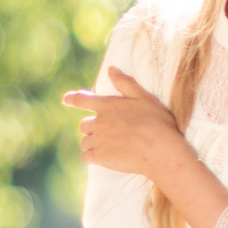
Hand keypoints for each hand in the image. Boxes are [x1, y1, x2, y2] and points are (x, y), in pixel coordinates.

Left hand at [64, 68, 189, 180]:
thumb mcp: (145, 98)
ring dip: (92, 143)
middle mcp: (100, 122)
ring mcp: (99, 141)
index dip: (73, 99)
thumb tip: (110, 69)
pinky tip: (103, 158)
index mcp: (108, 106)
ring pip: (84, 142)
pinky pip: (86, 157)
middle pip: (84, 125)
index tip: (66, 100)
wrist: (160, 151)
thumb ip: (126, 83)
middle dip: (92, 128)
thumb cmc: (157, 123)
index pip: (83, 100)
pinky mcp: (100, 157)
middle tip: (107, 132)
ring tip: (109, 147)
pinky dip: (92, 157)